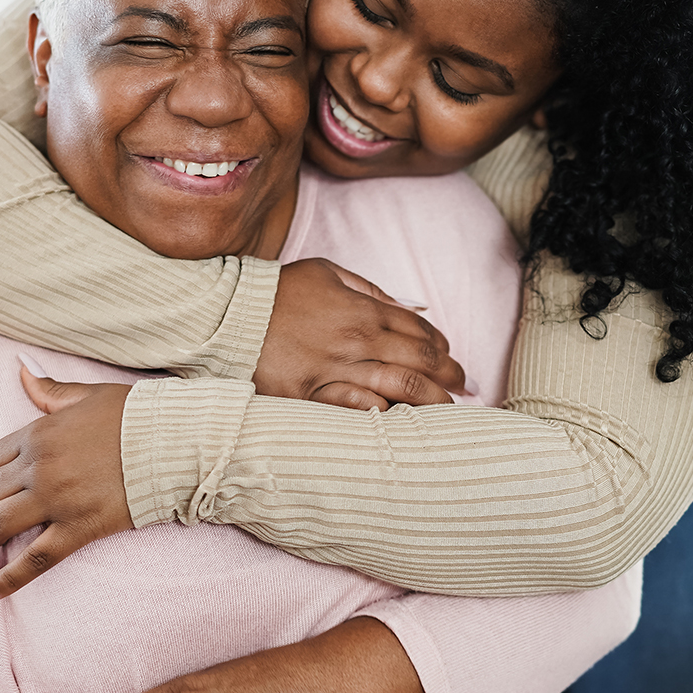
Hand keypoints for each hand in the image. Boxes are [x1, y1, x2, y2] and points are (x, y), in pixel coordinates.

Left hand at [0, 363, 132, 603]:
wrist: (176, 442)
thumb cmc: (135, 416)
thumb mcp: (88, 395)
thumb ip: (50, 390)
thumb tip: (22, 369)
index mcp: (39, 433)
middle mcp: (40, 467)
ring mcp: (57, 501)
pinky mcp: (78, 530)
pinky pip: (34, 561)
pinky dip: (5, 582)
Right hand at [254, 258, 466, 410]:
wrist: (228, 315)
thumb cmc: (279, 292)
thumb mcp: (327, 272)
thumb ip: (371, 289)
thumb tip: (410, 308)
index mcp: (363, 310)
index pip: (419, 332)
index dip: (443, 349)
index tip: (451, 360)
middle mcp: (356, 340)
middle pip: (420, 362)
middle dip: (449, 377)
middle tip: (464, 389)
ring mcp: (334, 369)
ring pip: (399, 388)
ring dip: (430, 402)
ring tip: (446, 413)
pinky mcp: (310, 395)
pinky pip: (354, 408)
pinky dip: (382, 414)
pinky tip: (399, 421)